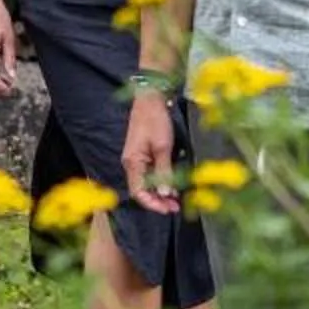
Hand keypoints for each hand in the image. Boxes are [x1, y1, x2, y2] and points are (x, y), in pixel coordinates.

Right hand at [123, 90, 178, 213]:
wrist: (150, 99)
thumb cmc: (155, 120)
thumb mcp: (162, 147)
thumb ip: (163, 172)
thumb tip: (164, 194)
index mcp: (132, 163)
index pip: (138, 193)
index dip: (152, 204)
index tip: (168, 209)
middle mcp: (132, 164)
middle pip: (142, 190)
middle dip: (158, 201)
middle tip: (176, 207)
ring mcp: (137, 159)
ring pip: (146, 184)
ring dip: (160, 193)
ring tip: (176, 200)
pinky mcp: (143, 155)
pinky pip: (150, 174)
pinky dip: (160, 182)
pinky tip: (171, 186)